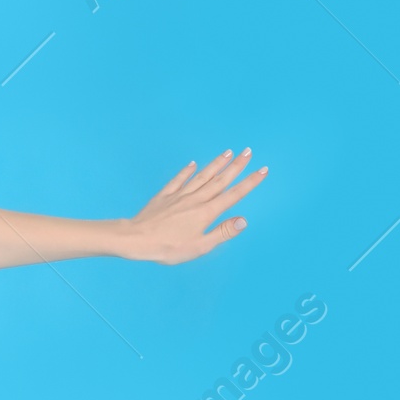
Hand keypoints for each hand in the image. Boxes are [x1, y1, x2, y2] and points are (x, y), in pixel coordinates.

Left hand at [118, 149, 267, 262]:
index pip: (233, 195)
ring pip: (202, 176)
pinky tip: (193, 164)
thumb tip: (243, 221)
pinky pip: (178, 180)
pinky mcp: (164, 196)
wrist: (136, 239)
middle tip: (248, 151)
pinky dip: (187, 171)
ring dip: (216, 164)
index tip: (262, 170)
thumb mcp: (199, 246)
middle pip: (220, 180)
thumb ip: (222, 232)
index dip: (249, 182)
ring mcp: (179, 196)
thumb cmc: (168, 247)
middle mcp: (195, 200)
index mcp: (206, 213)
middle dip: (236, 166)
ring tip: (228, 152)